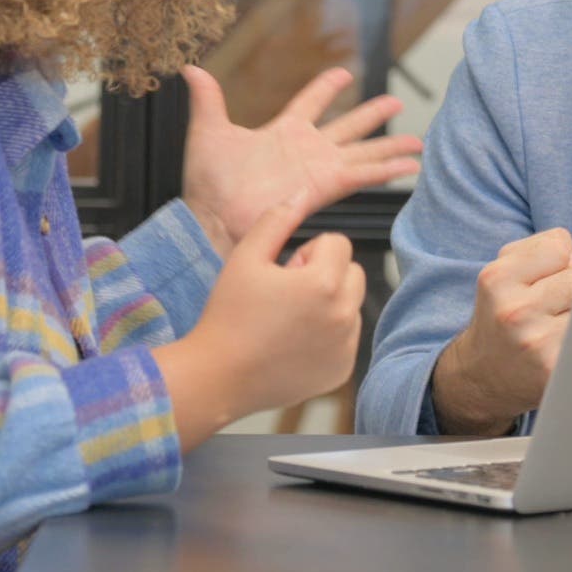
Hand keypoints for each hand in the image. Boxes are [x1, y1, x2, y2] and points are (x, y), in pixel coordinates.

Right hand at [152, 196, 366, 450]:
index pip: (338, 243)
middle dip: (325, 275)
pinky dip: (328, 336)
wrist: (218, 377)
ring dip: (329, 304)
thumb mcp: (246, 257)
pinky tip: (294, 344)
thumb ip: (276, 220)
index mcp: (325, 283)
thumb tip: (300, 194)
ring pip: (351, 305)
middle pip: (353, 272)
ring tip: (288, 320)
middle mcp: (344, 316)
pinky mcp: (341, 370)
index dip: (307, 252)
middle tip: (286, 294)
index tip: (284, 272)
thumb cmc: (228, 316)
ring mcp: (346, 347)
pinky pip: (347, 338)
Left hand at [180, 65, 422, 256]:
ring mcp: (320, 169)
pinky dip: (387, 171)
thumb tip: (190, 69)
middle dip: (372, 115)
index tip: (344, 74)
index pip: (310, 103)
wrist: (213, 217)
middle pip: (348, 126)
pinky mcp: (326, 186)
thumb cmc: (207, 183)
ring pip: (364, 152)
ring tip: (418, 142)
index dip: (327, 88)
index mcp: (283, 132)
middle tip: (396, 101)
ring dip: (391, 147)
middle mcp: (307, 150)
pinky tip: (411, 166)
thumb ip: (207, 100)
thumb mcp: (208, 133)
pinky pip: (363, 175)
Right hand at [432, 229, 571, 435]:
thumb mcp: (504, 273)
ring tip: (559, 327)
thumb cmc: (503, 316)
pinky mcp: (555, 370)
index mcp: (497, 279)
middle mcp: (514, 311)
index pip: (560, 245)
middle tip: (554, 308)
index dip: (560, 261)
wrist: (482, 377)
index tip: (546, 279)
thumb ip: (544, 251)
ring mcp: (535, 343)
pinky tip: (569, 349)